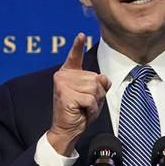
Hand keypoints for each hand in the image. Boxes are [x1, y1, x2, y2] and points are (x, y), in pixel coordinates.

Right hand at [47, 33, 110, 155]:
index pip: (74, 56)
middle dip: (97, 94)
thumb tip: (102, 77)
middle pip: (95, 78)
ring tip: (83, 108)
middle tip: (85, 104)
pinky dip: (91, 108)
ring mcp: (62, 84)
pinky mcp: (65, 94)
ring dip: (94, 102)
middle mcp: (63, 76)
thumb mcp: (94, 95)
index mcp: (68, 73)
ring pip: (94, 88)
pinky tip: (81, 112)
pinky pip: (90, 99)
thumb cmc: (80, 112)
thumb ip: (99, 83)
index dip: (77, 45)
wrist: (67, 130)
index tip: (81, 35)